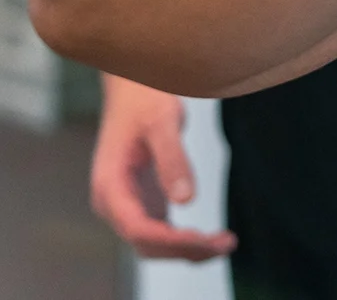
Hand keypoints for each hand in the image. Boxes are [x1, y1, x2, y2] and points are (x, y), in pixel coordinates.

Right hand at [90, 75, 236, 261]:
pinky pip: (160, 232)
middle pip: (146, 243)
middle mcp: (113, 201)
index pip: (137, 228)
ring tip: (226, 243)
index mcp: (109, 185)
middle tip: (226, 243)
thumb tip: (186, 201)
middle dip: (185, 250)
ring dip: (187, 250)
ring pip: (153, 243)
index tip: (203, 239)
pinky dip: (184, 241)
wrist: (133, 86)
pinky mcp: (142, 201)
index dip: (170, 241)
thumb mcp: (162, 121)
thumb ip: (173, 159)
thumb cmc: (144, 97)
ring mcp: (126, 204)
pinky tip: (212, 239)